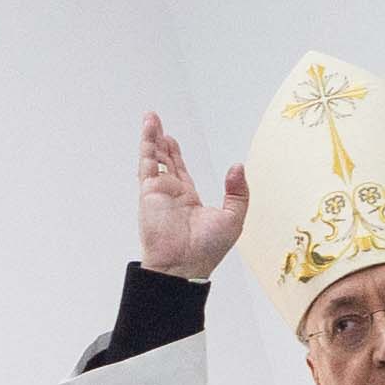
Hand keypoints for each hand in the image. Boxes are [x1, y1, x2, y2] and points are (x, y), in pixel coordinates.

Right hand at [137, 113, 245, 282]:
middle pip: (163, 161)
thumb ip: (238, 193)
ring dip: (151, 138)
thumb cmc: (207, 250)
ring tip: (150, 119)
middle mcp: (171, 194)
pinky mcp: (149, 193)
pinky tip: (148, 130)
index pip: (180, 171)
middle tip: (156, 124)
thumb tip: (238, 167)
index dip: (175, 155)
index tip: (171, 141)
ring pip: (153, 159)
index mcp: (188, 199)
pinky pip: (147, 165)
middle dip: (160, 142)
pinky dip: (146, 146)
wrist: (183, 265)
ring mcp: (159, 192)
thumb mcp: (233, 219)